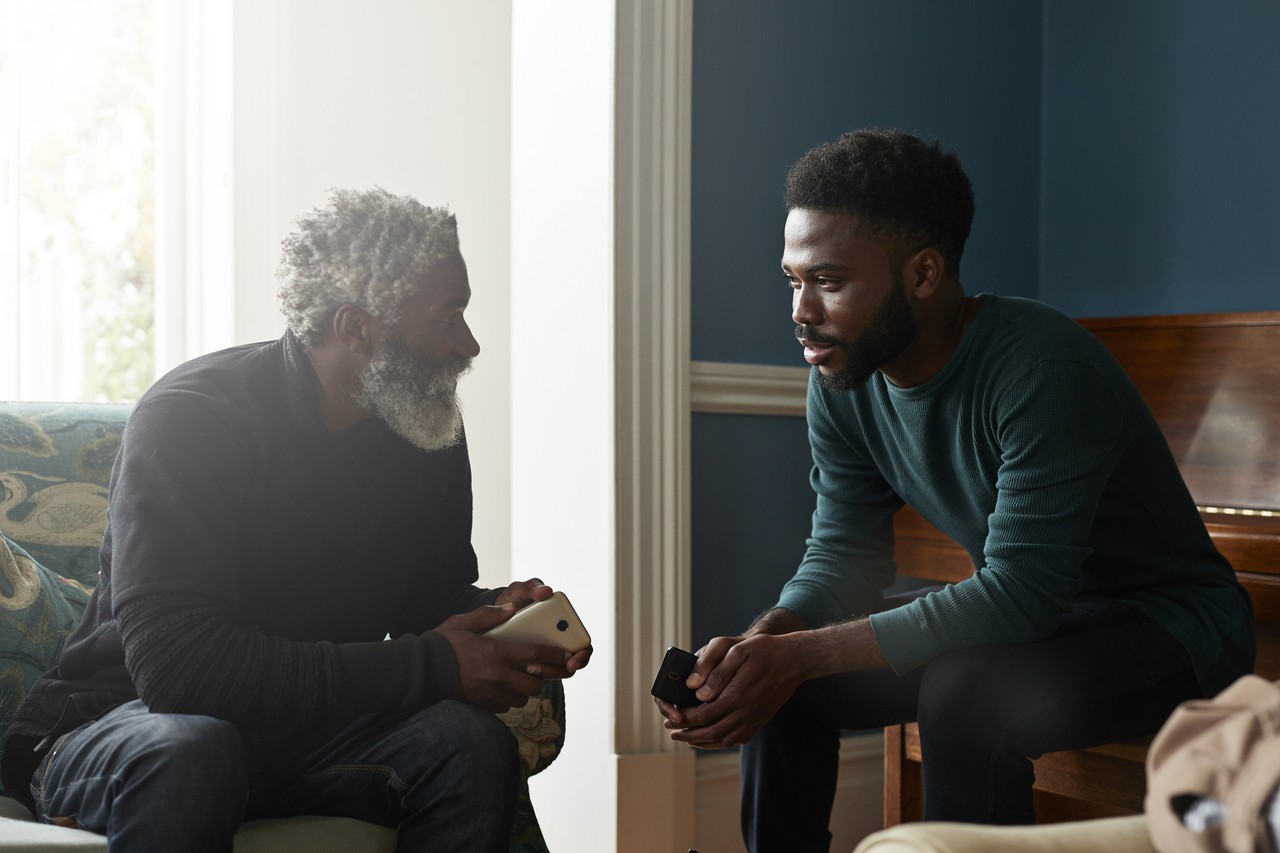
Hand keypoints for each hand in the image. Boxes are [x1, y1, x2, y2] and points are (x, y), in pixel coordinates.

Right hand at [435, 604, 567, 712]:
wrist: (421, 672)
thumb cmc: (442, 644)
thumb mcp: (463, 622)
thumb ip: (488, 615)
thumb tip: (510, 609)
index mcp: (495, 651)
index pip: (535, 654)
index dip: (555, 655)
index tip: (566, 655)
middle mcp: (496, 675)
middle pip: (534, 683)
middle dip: (541, 678)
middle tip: (538, 669)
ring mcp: (490, 693)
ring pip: (522, 698)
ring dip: (525, 690)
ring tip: (520, 678)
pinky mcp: (482, 704)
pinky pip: (506, 707)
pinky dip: (509, 699)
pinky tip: (503, 688)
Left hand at [491, 579, 593, 678]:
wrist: (492, 615)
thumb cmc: (513, 600)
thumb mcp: (520, 591)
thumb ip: (532, 587)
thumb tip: (546, 591)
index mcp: (564, 624)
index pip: (583, 644)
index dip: (582, 656)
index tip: (572, 661)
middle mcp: (559, 642)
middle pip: (571, 665)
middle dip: (559, 669)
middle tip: (542, 667)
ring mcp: (546, 655)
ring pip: (555, 673)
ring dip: (545, 672)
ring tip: (528, 667)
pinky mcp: (532, 664)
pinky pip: (538, 677)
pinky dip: (532, 676)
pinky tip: (520, 670)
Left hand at [662, 633, 804, 748]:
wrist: (795, 660)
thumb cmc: (765, 651)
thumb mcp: (738, 651)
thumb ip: (716, 672)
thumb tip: (697, 691)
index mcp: (736, 696)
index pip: (703, 715)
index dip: (684, 720)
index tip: (671, 719)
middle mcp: (745, 712)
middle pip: (711, 732)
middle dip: (688, 735)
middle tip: (673, 733)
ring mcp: (754, 718)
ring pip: (724, 740)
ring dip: (703, 742)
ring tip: (688, 740)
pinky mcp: (760, 720)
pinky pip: (738, 739)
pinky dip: (721, 743)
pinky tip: (714, 739)